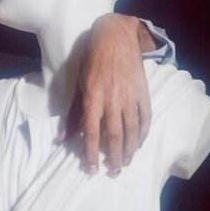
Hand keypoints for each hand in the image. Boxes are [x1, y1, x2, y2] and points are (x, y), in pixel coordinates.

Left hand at [71, 13, 152, 175]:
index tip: (92, 169)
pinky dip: (143, 133)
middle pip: (114, 135)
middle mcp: (112, 100)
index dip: (91, 153)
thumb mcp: (78, 85)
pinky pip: (145, 118)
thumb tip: (63, 138)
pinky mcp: (143, 92)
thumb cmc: (92, 61)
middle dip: (112, 157)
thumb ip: (73, 113)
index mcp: (93, 97)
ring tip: (125, 163)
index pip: (92, 132)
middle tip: (112, 172)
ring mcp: (130, 96)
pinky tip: (138, 144)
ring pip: (131, 130)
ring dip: (128, 150)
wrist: (115, 38)